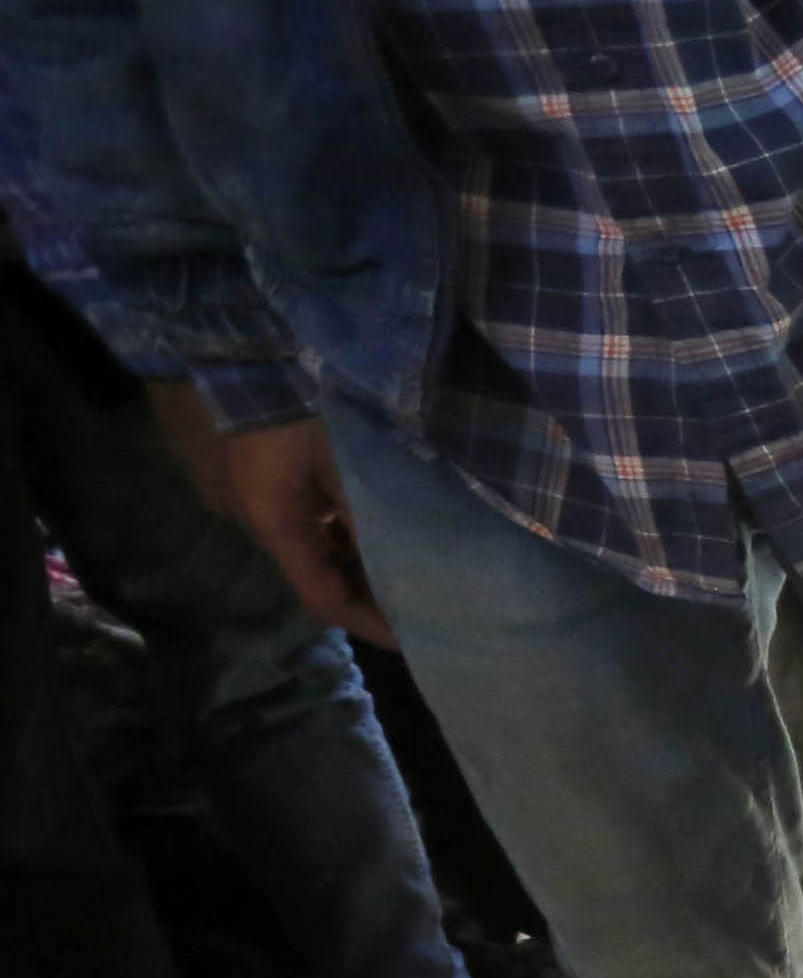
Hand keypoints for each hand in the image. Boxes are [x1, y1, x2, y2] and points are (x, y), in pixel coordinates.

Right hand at [158, 393, 390, 638]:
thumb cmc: (287, 399)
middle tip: (413, 585)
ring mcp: (230, 493)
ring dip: (339, 547)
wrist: (214, 342)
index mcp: (275, 526)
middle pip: (310, 572)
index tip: (411, 635)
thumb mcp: (340, 458)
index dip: (369, 624)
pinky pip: (279, 508)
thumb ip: (367, 511)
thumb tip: (404, 555)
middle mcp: (246, 520)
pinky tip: (347, 501)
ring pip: (296, 538)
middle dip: (361, 584)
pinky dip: (317, 517)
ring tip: (391, 543)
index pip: (325, 601)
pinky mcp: (225, 467)